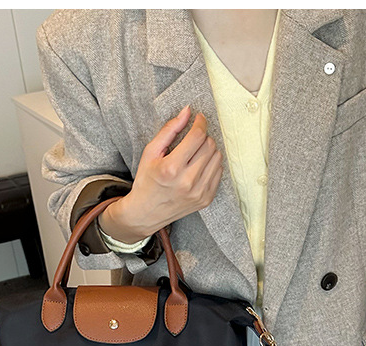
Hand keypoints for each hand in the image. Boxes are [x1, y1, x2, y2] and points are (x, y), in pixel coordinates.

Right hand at [99, 104, 223, 241]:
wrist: (146, 213)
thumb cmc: (147, 181)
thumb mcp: (150, 153)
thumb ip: (169, 130)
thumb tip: (187, 111)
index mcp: (171, 168)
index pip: (197, 136)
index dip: (200, 122)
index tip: (198, 118)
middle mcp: (187, 182)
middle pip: (209, 145)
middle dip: (204, 136)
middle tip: (194, 137)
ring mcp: (199, 193)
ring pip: (217, 158)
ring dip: (209, 149)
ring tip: (196, 152)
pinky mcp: (206, 199)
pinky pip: (219, 172)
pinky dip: (212, 164)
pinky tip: (199, 165)